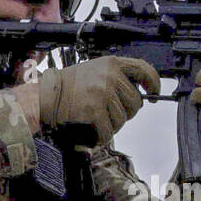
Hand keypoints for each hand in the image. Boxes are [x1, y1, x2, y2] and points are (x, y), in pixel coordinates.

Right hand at [37, 56, 158, 146]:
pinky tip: (94, 133)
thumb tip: (139, 92)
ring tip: (98, 120)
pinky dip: (103, 137)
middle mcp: (109, 77)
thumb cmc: (69, 85)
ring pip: (123, 119)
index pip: (143, 69)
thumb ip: (117, 77)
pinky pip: (109, 131)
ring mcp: (102, 93)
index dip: (153, 82)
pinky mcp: (94, 110)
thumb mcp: (96, 70)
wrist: (46, 95)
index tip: (153, 91)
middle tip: (110, 112)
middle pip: (135, 102)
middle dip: (126, 111)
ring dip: (113, 124)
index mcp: (111, 64)